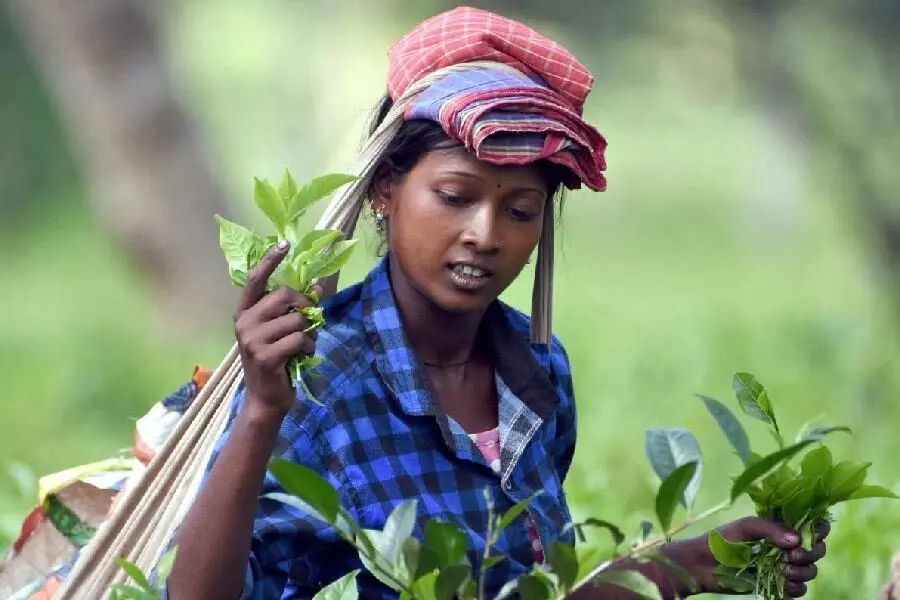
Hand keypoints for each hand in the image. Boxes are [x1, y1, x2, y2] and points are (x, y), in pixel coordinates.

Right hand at [233, 240, 319, 416]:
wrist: (265, 400)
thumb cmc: (275, 362)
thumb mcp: (278, 332)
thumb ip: (290, 310)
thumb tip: (317, 285)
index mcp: (244, 313)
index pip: (255, 279)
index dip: (270, 260)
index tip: (285, 244)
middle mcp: (244, 322)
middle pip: (285, 295)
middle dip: (304, 306)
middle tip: (307, 322)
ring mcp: (252, 339)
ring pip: (297, 319)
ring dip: (308, 333)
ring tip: (301, 346)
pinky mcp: (265, 354)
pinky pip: (299, 338)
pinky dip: (308, 347)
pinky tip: (301, 357)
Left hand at [666, 517, 828, 596]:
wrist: (702, 565)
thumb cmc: (721, 540)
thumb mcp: (745, 528)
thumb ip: (770, 529)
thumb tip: (797, 539)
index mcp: (780, 527)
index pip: (811, 526)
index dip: (818, 530)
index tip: (810, 535)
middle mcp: (785, 546)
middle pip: (817, 549)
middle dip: (811, 553)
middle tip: (793, 555)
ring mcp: (783, 566)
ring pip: (811, 570)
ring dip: (804, 571)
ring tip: (786, 569)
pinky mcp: (777, 584)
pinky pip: (799, 589)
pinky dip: (796, 587)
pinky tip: (783, 581)